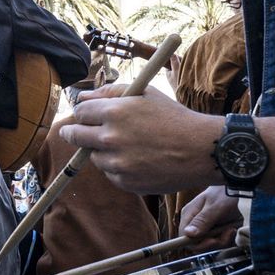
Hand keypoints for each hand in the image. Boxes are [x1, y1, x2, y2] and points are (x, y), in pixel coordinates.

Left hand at [58, 82, 224, 193]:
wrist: (200, 150)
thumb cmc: (174, 118)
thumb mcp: (145, 94)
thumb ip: (110, 91)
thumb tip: (82, 96)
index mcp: (114, 112)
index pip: (79, 112)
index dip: (82, 112)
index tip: (84, 115)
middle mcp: (111, 138)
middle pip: (75, 135)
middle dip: (74, 132)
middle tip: (75, 132)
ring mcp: (117, 163)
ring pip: (94, 156)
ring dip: (102, 151)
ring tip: (128, 146)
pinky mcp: (125, 182)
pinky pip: (110, 173)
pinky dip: (117, 167)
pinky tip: (138, 160)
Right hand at [180, 185, 242, 247]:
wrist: (233, 188)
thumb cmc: (223, 194)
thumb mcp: (215, 207)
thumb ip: (202, 221)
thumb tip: (188, 234)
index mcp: (188, 216)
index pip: (184, 237)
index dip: (198, 244)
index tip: (213, 240)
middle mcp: (193, 223)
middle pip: (198, 243)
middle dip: (214, 242)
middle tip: (226, 233)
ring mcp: (202, 227)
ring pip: (209, 244)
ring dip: (222, 240)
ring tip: (230, 228)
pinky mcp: (212, 230)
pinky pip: (217, 241)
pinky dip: (226, 238)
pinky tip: (231, 228)